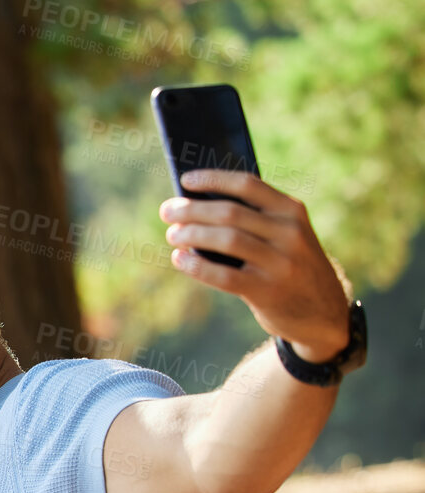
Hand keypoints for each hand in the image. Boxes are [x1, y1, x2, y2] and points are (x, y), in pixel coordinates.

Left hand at [159, 170, 350, 360]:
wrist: (323, 312)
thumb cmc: (289, 266)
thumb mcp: (285, 236)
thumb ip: (253, 220)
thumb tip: (195, 207)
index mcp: (292, 211)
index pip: (247, 185)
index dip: (213, 179)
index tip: (185, 180)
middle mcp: (289, 233)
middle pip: (230, 212)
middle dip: (192, 210)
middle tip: (168, 212)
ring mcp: (280, 263)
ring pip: (226, 240)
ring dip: (191, 235)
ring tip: (172, 235)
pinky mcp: (267, 291)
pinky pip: (223, 276)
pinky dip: (196, 266)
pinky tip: (179, 259)